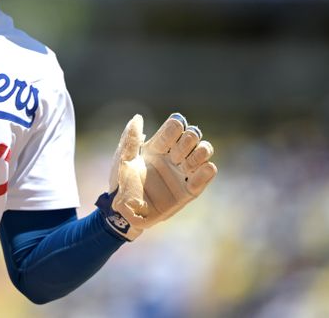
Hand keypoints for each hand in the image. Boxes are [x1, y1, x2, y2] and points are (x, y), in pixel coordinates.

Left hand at [96, 113, 216, 239]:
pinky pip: (202, 180)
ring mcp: (181, 174)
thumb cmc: (120, 182)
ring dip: (202, 151)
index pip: (174, 128)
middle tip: (177, 152)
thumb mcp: (122, 160)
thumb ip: (130, 139)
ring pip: (201, 155)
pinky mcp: (187, 192)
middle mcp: (172, 157)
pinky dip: (207, 172)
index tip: (173, 131)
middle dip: (189, 139)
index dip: (177, 126)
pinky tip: (207, 167)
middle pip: (191, 138)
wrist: (123, 211)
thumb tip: (138, 117)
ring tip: (194, 157)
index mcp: (157, 146)